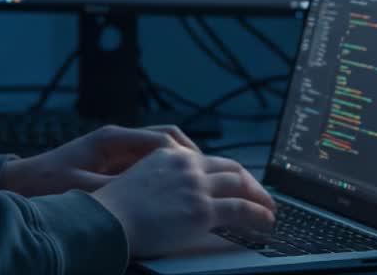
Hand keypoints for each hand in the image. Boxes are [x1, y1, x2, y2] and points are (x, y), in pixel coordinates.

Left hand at [0, 123, 201, 196]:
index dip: (186, 157)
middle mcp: (116, 139)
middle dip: (193, 155)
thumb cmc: (45, 185)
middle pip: (166, 138)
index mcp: (110, 139)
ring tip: (202, 182)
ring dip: (181, 162)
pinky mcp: (112, 162)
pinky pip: (148, 162)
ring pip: (160, 148)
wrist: (18, 182)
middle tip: (213, 175)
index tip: (205, 173)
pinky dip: (166, 172)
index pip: (161, 140)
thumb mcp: (80, 191)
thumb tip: (145, 197)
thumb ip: (114, 192)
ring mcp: (115, 149)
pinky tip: (177, 190)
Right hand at [90, 147, 275, 259]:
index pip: (209, 160)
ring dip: (260, 197)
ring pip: (240, 185)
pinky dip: (259, 214)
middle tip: (260, 195)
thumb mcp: (138, 180)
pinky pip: (242, 209)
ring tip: (268, 209)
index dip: (228, 172)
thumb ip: (161, 180)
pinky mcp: (203, 210)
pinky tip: (266, 220)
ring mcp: (196, 187)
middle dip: (249, 182)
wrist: (107, 220)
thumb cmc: (115, 209)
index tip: (236, 182)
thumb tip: (176, 193)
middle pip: (230, 168)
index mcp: (170, 156)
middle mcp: (186, 166)